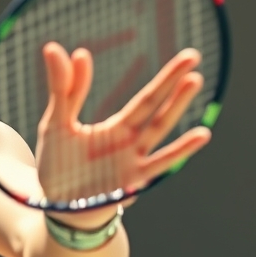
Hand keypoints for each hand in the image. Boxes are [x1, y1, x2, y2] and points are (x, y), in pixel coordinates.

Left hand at [35, 42, 211, 207]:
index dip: (164, 78)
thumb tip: (57, 48)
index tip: (183, 56)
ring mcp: (133, 163)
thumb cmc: (58, 168)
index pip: (146, 99)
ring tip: (194, 82)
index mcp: (117, 129)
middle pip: (155, 108)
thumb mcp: (55, 124)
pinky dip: (179, 151)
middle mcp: (131, 144)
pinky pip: (158, 165)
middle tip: (193, 56)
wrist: (54, 209)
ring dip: (176, 107)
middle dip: (173, 84)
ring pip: (158, 130)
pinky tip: (201, 134)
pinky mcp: (131, 182)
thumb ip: (62, 91)